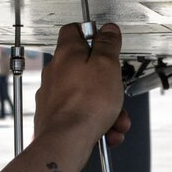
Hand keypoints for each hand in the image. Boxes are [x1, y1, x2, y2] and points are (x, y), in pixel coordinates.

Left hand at [33, 23, 130, 145]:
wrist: (66, 142)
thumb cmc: (84, 105)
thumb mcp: (106, 66)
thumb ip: (108, 45)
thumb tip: (108, 29)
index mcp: (66, 54)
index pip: (74, 31)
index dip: (91, 33)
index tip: (105, 42)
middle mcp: (55, 72)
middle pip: (86, 69)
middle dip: (108, 84)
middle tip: (117, 91)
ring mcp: (54, 96)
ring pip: (87, 96)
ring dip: (108, 108)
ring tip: (117, 120)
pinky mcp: (55, 117)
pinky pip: (81, 115)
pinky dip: (97, 123)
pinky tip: (108, 132)